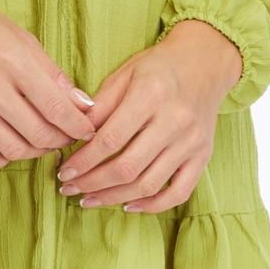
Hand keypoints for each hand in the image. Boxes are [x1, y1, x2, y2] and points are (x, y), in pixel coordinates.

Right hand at [0, 0, 97, 167]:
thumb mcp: (20, 36)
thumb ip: (52, 73)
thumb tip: (81, 103)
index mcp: (13, 62)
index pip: (58, 109)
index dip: (80, 126)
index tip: (88, 129)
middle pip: (40, 134)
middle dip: (63, 139)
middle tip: (70, 135)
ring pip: (16, 150)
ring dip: (37, 151)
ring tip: (44, 140)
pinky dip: (5, 157)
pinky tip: (13, 144)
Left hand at [52, 19, 243, 212]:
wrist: (204, 62)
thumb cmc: (158, 67)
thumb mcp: (124, 74)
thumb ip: (100, 105)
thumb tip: (75, 137)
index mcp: (151, 94)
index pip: (110, 139)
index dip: (84, 160)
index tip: (65, 171)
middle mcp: (175, 120)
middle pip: (128, 167)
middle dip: (92, 183)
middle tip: (70, 188)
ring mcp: (191, 142)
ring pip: (149, 184)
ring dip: (114, 198)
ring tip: (89, 199)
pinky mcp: (203, 156)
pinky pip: (179, 193)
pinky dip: (153, 206)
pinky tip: (128, 205)